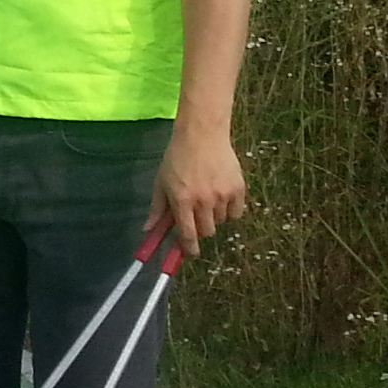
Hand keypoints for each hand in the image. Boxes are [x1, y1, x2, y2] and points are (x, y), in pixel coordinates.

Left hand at [151, 124, 247, 255]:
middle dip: (199, 229)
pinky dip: (229, 211)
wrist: (202, 134)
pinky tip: (221, 198)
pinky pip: (236, 213)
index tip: (190, 253)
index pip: (187, 234)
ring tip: (206, 199)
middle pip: (206, 231)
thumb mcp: (161, 182)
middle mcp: (204, 201)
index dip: (189, 248)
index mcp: (182, 200)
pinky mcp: (238, 189)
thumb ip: (157, 208)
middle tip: (195, 218)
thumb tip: (148, 231)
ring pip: (221, 222)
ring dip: (213, 218)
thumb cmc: (177, 158)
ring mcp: (223, 195)